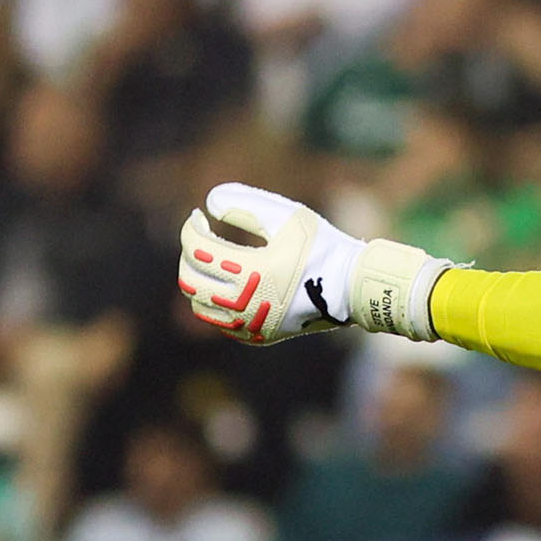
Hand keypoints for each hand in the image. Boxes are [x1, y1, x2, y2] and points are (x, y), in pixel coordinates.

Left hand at [178, 183, 459, 343]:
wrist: (351, 288)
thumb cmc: (323, 246)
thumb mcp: (287, 215)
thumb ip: (245, 204)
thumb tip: (209, 204)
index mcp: (253, 271)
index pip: (199, 249)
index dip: (191, 228)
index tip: (198, 217)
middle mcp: (246, 304)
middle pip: (190, 280)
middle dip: (189, 255)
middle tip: (201, 239)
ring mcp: (251, 325)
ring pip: (200, 306)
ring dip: (198, 280)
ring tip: (212, 262)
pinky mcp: (258, 336)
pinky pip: (220, 323)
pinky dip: (215, 303)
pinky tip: (227, 285)